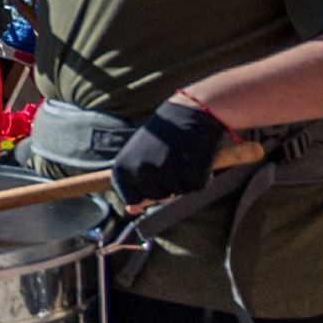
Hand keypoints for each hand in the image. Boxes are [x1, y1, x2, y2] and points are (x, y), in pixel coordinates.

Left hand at [109, 94, 233, 204]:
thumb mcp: (139, 155)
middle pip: (156, 198)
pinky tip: (197, 156)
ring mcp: (166, 175)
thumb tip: (130, 212)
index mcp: (122, 169)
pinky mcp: (190, 174)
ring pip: (177, 193)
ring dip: (183, 179)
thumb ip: (133, 181)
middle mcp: (141, 173)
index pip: (131, 199)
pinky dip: (200, 176)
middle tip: (171, 159)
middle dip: (167, 185)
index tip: (154, 171)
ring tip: (182, 155)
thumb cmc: (164, 135)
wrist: (191, 110)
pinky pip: (197, 187)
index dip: (146, 190)